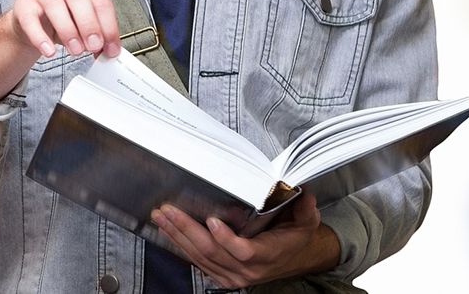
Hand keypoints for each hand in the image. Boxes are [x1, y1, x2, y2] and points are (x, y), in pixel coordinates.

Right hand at [6, 0, 121, 57]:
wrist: (35, 20)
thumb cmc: (64, 18)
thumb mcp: (85, 26)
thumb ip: (98, 36)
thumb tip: (109, 51)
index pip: (100, 0)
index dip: (108, 26)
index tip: (111, 47)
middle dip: (89, 24)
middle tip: (94, 46)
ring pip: (54, 4)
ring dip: (68, 31)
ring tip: (76, 50)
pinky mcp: (24, 4)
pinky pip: (30, 19)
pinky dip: (40, 37)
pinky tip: (49, 51)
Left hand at [151, 193, 340, 288]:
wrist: (293, 258)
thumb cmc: (295, 238)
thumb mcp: (306, 222)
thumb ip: (305, 208)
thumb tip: (303, 192)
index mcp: (268, 255)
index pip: (243, 251)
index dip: (226, 238)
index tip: (211, 221)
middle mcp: (248, 269)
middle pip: (212, 252)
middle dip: (187, 230)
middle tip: (170, 212)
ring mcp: (233, 275)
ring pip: (200, 257)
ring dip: (178, 236)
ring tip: (162, 218)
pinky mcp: (222, 276)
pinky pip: (198, 262)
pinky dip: (181, 245)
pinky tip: (169, 231)